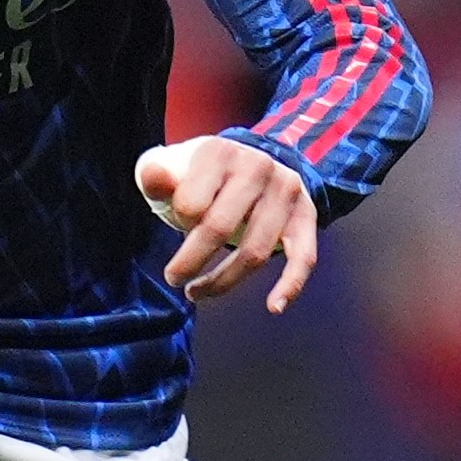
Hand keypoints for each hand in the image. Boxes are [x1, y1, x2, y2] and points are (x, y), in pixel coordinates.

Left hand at [137, 135, 319, 311]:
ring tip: (197, 292)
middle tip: (174, 278)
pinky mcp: (306, 215)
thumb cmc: (203, 174)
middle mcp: (258, 167)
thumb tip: (154, 176)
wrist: (252, 160)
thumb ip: (158, 178)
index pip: (190, 204)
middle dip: (190, 261)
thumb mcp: (175, 168)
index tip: (176, 224)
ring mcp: (285, 192)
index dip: (178, 223)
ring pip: (255, 251)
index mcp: (220, 153)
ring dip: (223, 281)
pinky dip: (290, 285)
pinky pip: (303, 256)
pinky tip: (274, 307)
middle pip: (220, 228)